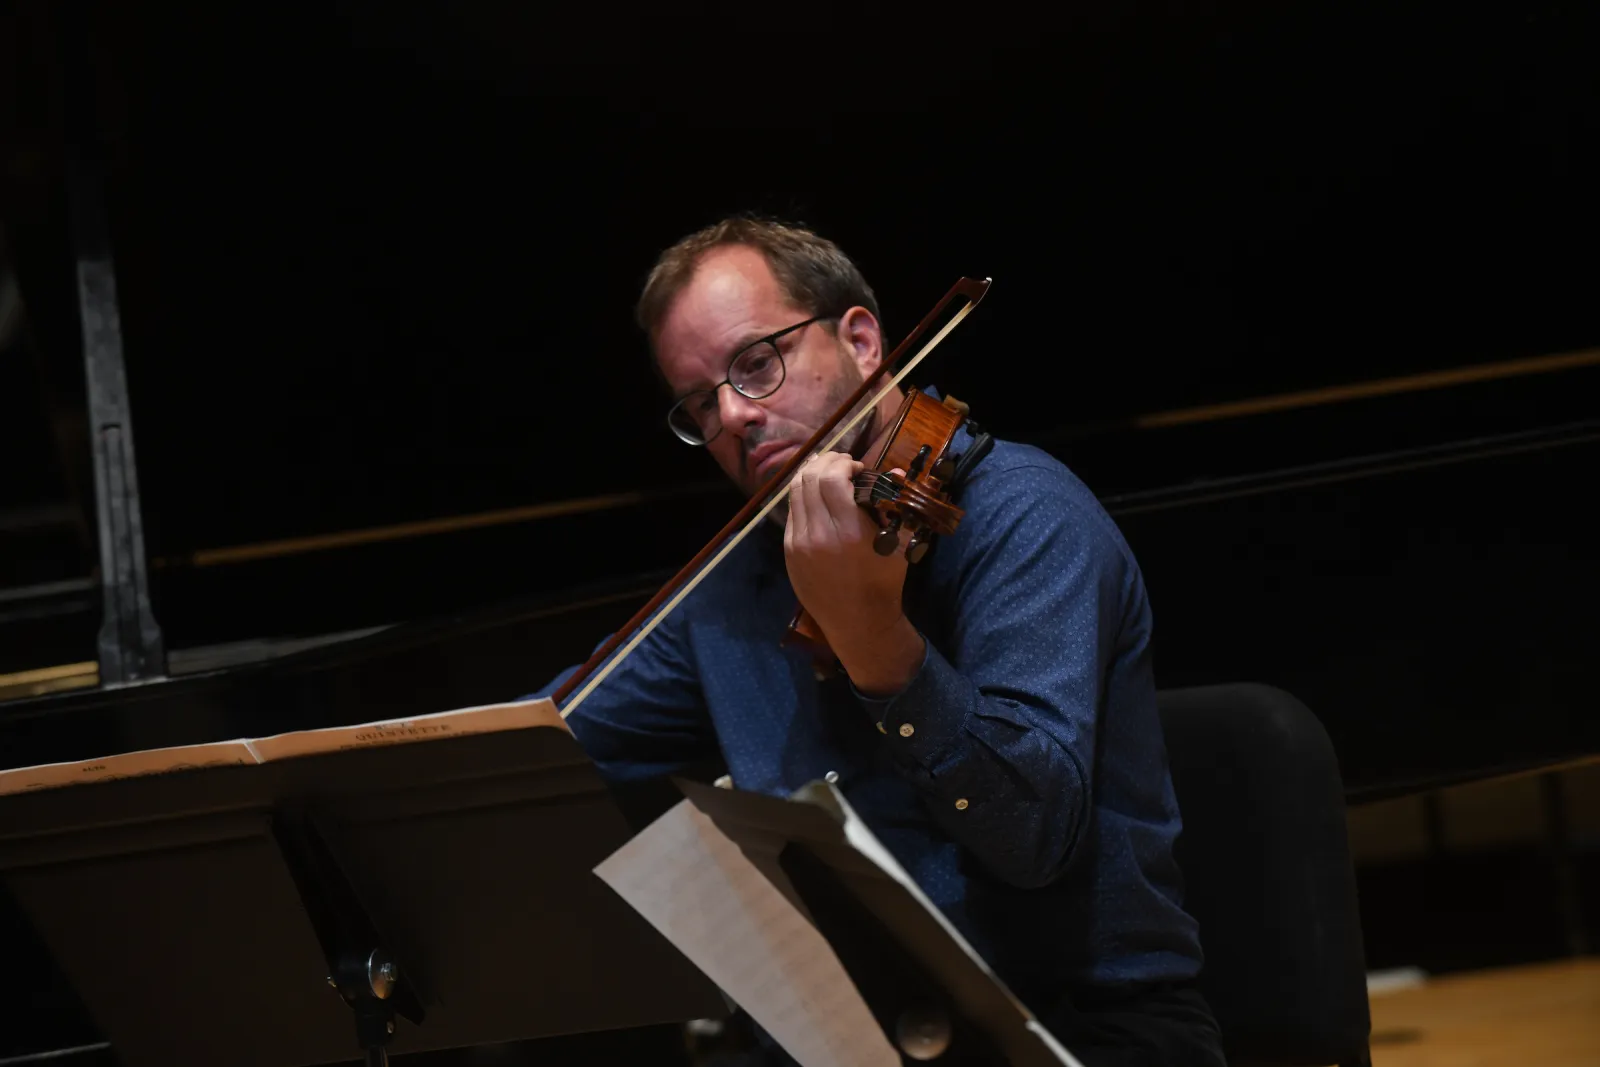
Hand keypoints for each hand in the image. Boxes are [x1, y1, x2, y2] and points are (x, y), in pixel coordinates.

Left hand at [784, 452, 924, 694]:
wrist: (857, 622)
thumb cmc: (883, 583)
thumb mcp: (900, 545)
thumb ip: (897, 507)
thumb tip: (897, 472)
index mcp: (849, 532)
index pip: (831, 479)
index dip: (842, 463)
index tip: (857, 467)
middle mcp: (818, 534)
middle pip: (809, 479)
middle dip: (826, 462)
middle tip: (842, 464)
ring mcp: (798, 543)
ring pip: (794, 492)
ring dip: (811, 475)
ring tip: (827, 472)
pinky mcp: (789, 551)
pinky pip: (792, 512)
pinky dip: (803, 496)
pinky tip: (816, 497)